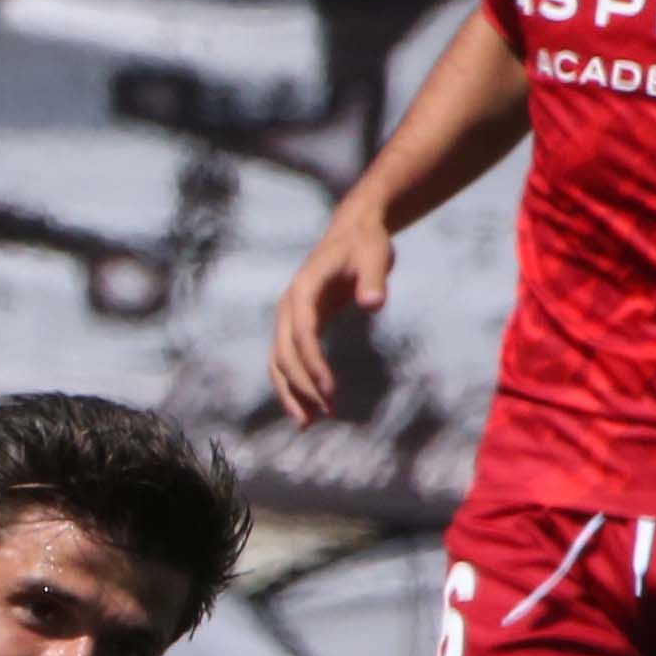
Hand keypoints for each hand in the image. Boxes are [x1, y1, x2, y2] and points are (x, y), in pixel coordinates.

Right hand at [267, 199, 395, 424]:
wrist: (354, 232)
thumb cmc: (366, 243)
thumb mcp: (375, 255)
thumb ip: (374, 279)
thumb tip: (373, 304)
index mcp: (303, 289)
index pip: (302, 334)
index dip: (313, 364)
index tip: (330, 390)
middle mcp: (289, 306)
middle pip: (283, 353)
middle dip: (301, 386)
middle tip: (326, 414)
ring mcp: (290, 317)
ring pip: (279, 361)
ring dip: (292, 392)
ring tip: (310, 423)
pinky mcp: (299, 325)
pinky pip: (289, 360)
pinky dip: (296, 384)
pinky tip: (312, 407)